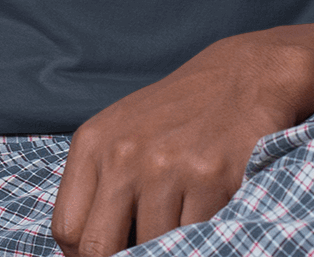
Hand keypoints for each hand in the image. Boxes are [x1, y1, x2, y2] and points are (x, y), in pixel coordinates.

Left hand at [50, 32, 309, 255]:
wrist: (245, 74)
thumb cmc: (179, 114)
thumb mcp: (123, 134)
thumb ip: (100, 187)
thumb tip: (83, 253)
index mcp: (93, 143)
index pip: (67, 229)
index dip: (86, 255)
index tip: (114, 251)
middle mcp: (123, 154)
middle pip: (99, 249)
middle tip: (148, 248)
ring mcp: (166, 166)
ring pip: (152, 250)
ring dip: (170, 245)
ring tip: (185, 215)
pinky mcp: (210, 178)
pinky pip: (194, 239)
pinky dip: (202, 236)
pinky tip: (211, 208)